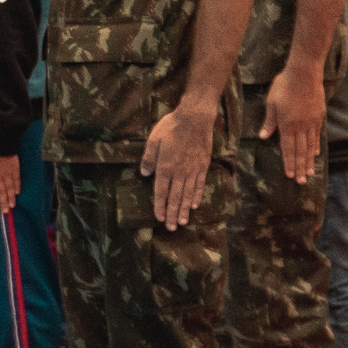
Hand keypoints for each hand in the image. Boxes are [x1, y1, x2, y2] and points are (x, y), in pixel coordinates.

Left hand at [0, 147, 22, 212]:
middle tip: (5, 211)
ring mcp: (7, 173)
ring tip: (12, 205)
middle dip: (3, 202)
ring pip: (9, 188)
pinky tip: (17, 192)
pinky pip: (16, 179)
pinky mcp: (15, 168)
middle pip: (1, 192)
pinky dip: (17, 186)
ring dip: (10, 197)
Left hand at [141, 101, 215, 229]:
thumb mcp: (153, 140)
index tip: (159, 218)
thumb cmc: (171, 127)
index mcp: (165, 167)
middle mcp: (179, 172)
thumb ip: (148, 158)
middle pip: (175, 197)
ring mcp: (193, 170)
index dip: (160, 206)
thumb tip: (144, 174)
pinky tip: (194, 205)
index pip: (161, 191)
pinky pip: (199, 185)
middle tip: (171, 229)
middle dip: (172, 214)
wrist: (195, 118)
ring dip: (184, 209)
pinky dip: (196, 196)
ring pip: (187, 194)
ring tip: (182, 222)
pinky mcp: (203, 166)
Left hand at [259, 62, 326, 183]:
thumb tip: (263, 137)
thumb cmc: (283, 86)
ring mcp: (311, 123)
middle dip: (300, 167)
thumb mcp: (271, 103)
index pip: (287, 148)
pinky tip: (315, 154)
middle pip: (300, 151)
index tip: (290, 176)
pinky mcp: (319, 117)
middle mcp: (300, 127)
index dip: (289, 163)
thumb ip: (269, 121)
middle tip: (302, 181)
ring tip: (310, 173)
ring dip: (308, 160)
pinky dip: (315, 146)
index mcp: (287, 125)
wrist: (304, 74)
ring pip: (310, 146)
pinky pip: (317, 136)